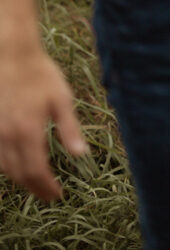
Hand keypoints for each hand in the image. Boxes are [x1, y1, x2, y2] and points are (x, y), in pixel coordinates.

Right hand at [0, 45, 87, 200]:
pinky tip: (18, 164)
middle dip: (35, 188)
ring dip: (21, 179)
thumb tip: (81, 154)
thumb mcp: (62, 98)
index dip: (46, 187)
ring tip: (36, 181)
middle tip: (49, 194)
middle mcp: (8, 137)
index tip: (57, 194)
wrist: (13, 56)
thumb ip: (70, 128)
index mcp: (28, 132)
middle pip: (19, 175)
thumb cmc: (41, 74)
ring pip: (5, 168)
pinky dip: (7, 166)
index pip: (36, 172)